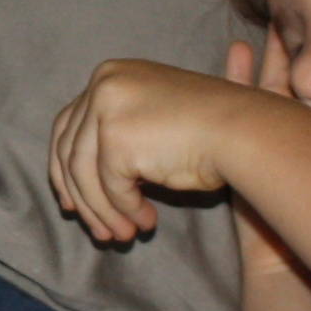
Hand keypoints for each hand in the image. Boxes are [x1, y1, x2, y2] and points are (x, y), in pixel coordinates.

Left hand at [48, 42, 272, 247]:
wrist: (244, 130)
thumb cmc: (212, 131)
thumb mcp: (154, 122)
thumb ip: (119, 138)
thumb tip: (81, 185)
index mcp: (111, 74)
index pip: (70, 127)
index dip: (65, 169)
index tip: (72, 203)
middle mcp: (103, 83)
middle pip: (70, 151)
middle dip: (82, 198)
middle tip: (98, 231)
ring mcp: (106, 107)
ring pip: (85, 174)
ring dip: (103, 212)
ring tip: (123, 236)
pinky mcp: (116, 137)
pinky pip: (111, 187)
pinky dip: (125, 210)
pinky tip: (146, 222)